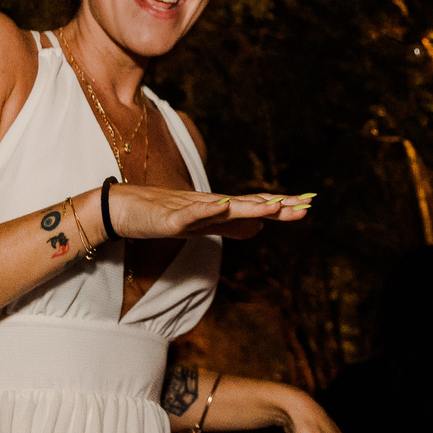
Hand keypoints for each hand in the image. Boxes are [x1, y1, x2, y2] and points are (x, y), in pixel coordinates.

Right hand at [108, 186, 314, 240]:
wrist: (123, 208)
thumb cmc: (162, 215)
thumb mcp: (204, 226)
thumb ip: (231, 227)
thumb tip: (260, 228)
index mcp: (220, 210)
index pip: (257, 206)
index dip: (283, 207)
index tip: (309, 204)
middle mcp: (211, 205)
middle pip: (250, 204)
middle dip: (278, 204)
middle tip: (307, 204)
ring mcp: (192, 209)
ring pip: (226, 207)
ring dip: (251, 205)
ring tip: (275, 204)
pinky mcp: (171, 218)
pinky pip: (192, 214)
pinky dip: (208, 209)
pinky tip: (224, 206)